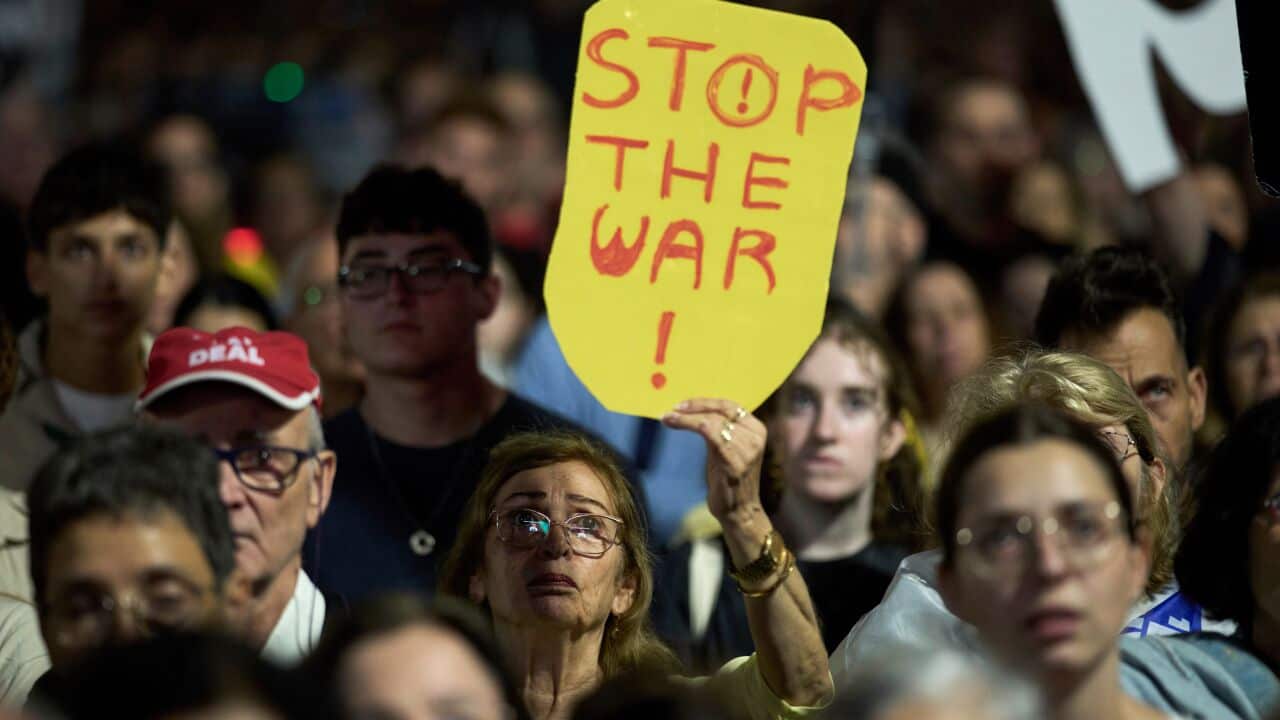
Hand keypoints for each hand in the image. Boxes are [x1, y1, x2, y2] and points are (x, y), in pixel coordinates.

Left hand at [662, 398, 766, 530]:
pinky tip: (673, 423)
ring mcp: (747, 448)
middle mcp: (755, 436)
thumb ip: (719, 429)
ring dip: (685, 416)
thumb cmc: (728, 480)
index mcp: (757, 429)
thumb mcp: (726, 449)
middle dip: (694, 406)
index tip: (682, 403)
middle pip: (721, 409)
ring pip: (711, 419)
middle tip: (672, 408)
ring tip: (668, 417)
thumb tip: (691, 409)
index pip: (730, 405)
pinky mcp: (733, 459)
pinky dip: (687, 423)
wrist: (739, 512)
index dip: (704, 401)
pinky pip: (708, 431)